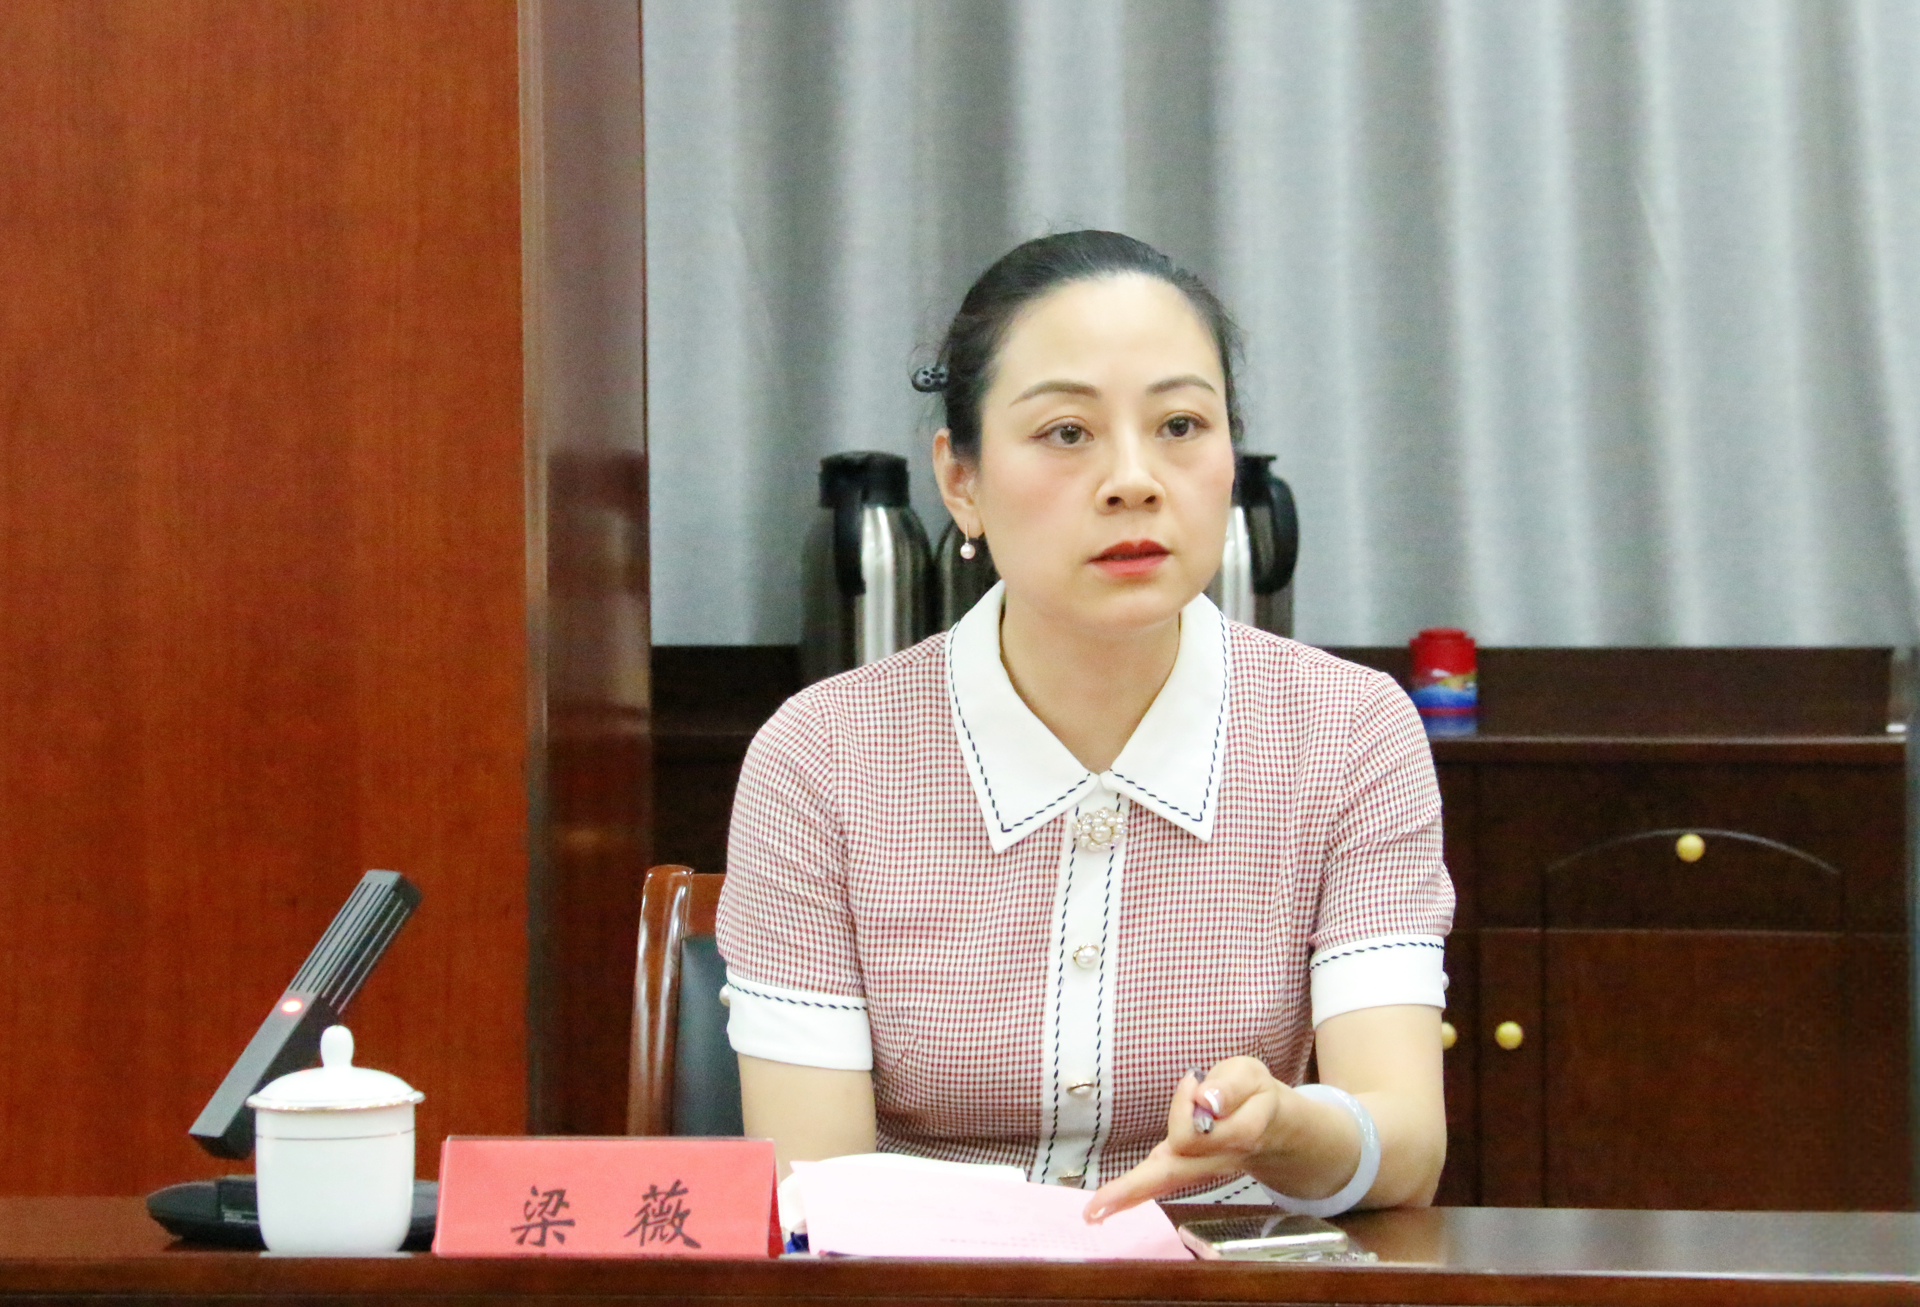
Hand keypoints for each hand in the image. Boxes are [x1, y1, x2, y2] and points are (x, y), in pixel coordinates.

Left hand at [1082, 1057, 1300, 1221]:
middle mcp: (1212, 1162)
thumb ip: (1231, 1086)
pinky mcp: (1183, 1169)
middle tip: (1096, 1207)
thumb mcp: (1250, 1077)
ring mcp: (1197, 1171)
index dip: (1189, 1107)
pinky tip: (1098, 1212)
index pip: (1202, 1131)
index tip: (1194, 1082)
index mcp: (1236, 1134)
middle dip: (1136, 1186)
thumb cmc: (1254, 1096)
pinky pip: (1156, 1185)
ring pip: (1162, 1183)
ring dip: (1128, 1192)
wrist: (1274, 1128)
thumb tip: (1205, 1100)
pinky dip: (1128, 1196)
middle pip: (1175, 1172)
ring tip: (1094, 1210)